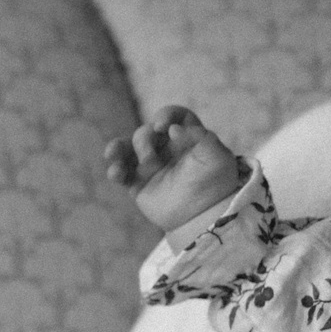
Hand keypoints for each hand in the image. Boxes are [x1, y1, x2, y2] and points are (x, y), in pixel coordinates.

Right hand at [104, 105, 242, 239]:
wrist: (201, 216)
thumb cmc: (213, 186)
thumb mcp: (218, 158)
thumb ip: (201, 137)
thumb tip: (173, 129)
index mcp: (187, 138)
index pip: (173, 116)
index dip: (166, 115)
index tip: (163, 127)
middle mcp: (167, 149)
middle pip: (146, 132)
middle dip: (144, 140)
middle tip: (151, 159)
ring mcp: (150, 165)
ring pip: (127, 148)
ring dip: (117, 147)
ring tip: (112, 153)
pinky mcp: (138, 183)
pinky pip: (121, 172)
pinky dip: (115, 170)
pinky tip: (115, 173)